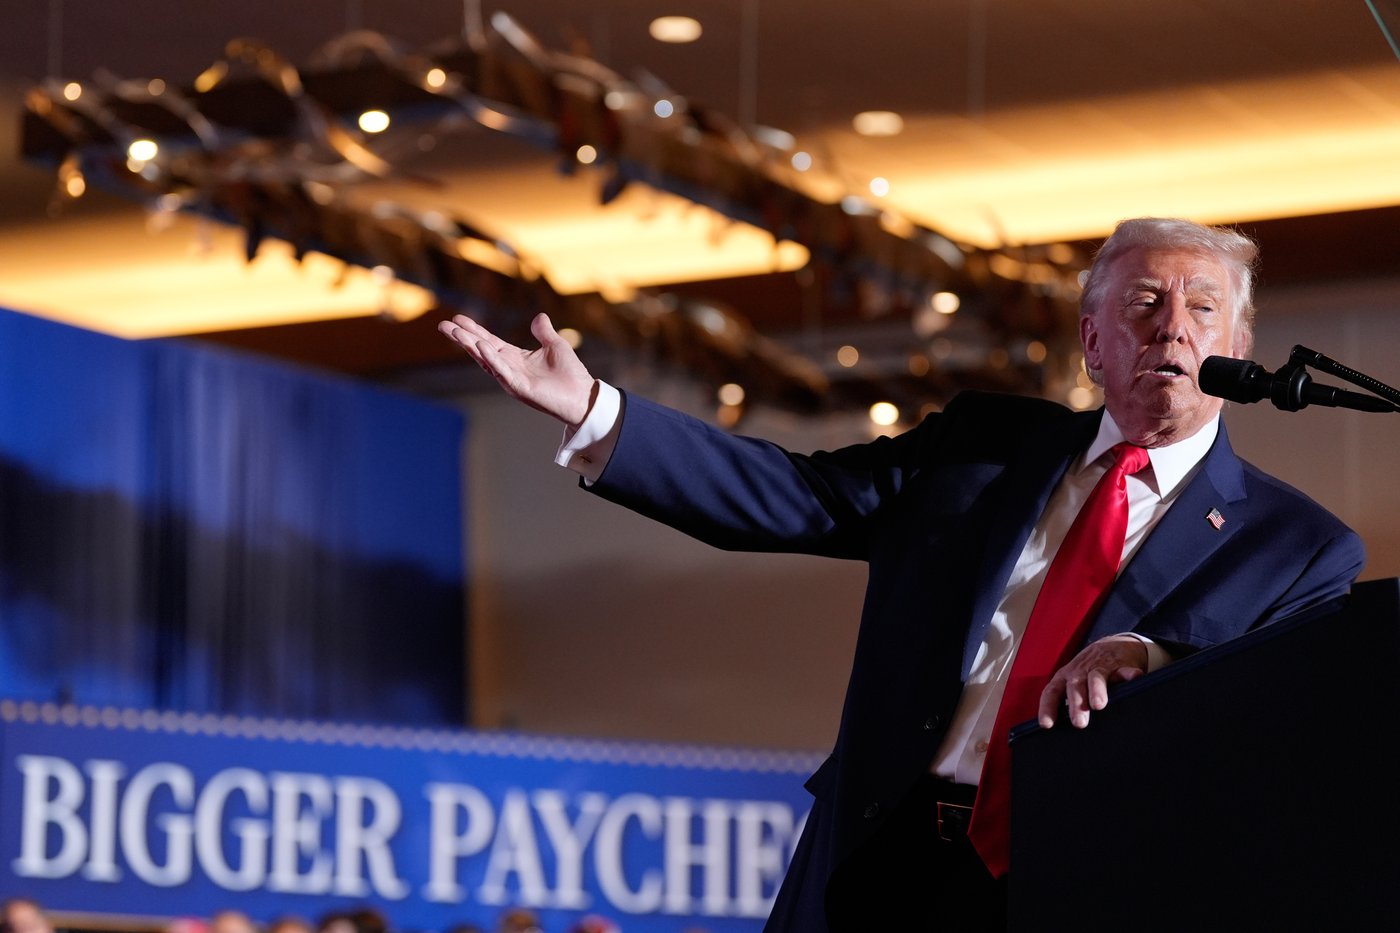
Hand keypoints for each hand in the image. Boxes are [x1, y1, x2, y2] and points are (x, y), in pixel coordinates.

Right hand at [438, 312, 596, 426]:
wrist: (583, 396)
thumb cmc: (570, 374)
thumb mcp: (556, 345)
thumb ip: (544, 332)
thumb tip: (538, 316)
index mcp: (516, 358)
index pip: (490, 341)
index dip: (474, 330)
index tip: (457, 319)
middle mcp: (510, 368)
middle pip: (481, 349)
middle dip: (463, 337)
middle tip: (443, 325)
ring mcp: (512, 378)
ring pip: (486, 360)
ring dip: (471, 345)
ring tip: (455, 332)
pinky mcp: (520, 387)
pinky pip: (502, 371)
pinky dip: (491, 358)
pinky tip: (481, 346)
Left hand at [1037, 634, 1148, 728]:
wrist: (1111, 645)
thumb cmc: (1088, 673)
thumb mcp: (1073, 684)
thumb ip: (1069, 703)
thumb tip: (1063, 735)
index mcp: (1065, 679)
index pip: (1051, 692)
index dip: (1048, 708)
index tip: (1046, 725)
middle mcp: (1079, 673)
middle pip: (1075, 687)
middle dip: (1076, 705)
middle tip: (1079, 723)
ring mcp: (1099, 667)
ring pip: (1096, 677)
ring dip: (1096, 690)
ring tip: (1098, 705)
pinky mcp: (1120, 664)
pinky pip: (1124, 669)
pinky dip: (1129, 673)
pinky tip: (1134, 678)